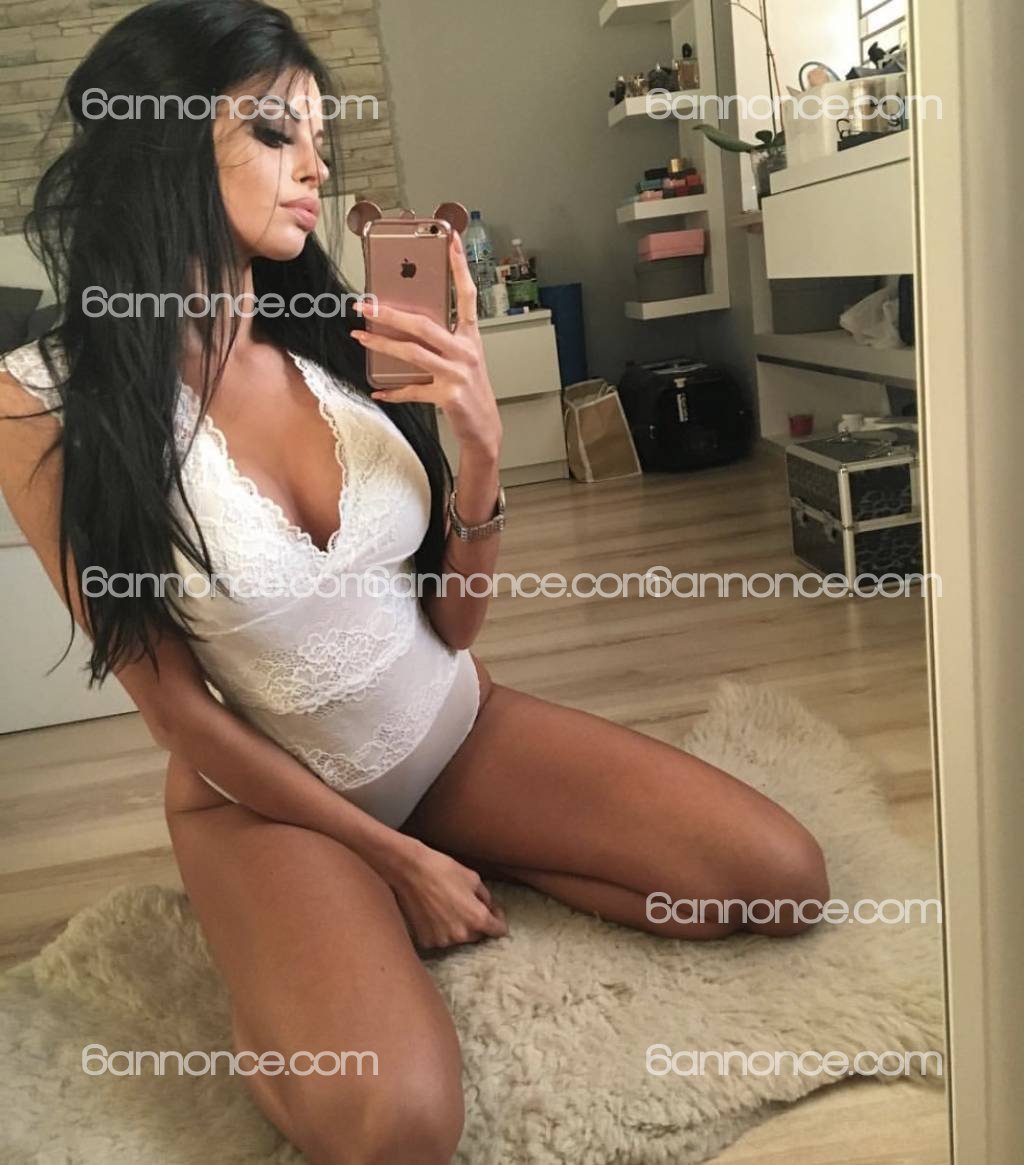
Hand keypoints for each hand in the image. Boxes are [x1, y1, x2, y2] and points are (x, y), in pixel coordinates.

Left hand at [350, 232, 502, 457]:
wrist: (484, 429)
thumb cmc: (470, 391)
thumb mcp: (462, 360)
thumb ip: (441, 340)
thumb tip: (404, 323)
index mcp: (470, 337)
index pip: (467, 295)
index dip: (460, 267)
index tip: (451, 241)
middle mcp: (466, 352)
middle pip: (424, 325)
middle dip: (391, 313)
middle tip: (366, 304)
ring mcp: (457, 374)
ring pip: (413, 353)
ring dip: (382, 345)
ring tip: (360, 337)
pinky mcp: (447, 396)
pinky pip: (413, 390)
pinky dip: (393, 391)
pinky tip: (378, 389)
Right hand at [388, 838, 508, 949]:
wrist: (410, 871)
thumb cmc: (443, 870)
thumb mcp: (473, 878)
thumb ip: (485, 897)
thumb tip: (488, 907)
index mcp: (477, 918)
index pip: (499, 930)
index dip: (499, 919)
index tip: (494, 911)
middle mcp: (461, 935)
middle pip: (478, 936)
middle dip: (477, 923)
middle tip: (468, 906)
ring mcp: (443, 940)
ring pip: (458, 938)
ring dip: (458, 927)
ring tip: (448, 907)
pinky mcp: (427, 941)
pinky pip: (441, 938)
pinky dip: (440, 929)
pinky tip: (434, 913)